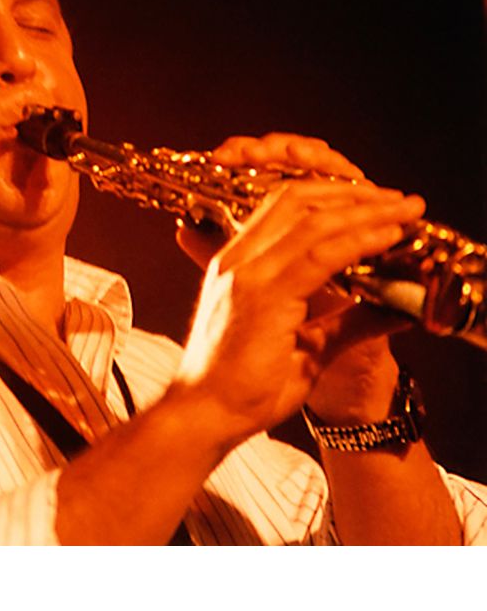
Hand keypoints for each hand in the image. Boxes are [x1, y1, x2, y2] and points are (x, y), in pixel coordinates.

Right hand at [175, 133, 424, 439]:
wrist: (205, 416)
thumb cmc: (241, 390)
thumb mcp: (302, 347)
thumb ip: (342, 323)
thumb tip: (392, 310)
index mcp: (236, 265)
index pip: (282, 207)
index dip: (332, 196)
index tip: (375, 201)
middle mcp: (237, 261)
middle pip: (297, 200)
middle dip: (354, 194)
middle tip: (400, 200)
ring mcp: (246, 276)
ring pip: (311, 222)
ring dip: (365, 211)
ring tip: (405, 210)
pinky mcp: (260, 296)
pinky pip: (317, 256)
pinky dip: (358, 240)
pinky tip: (387, 236)